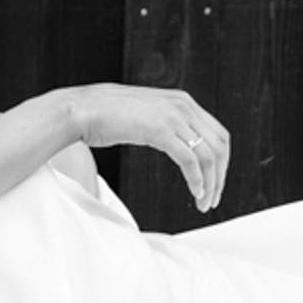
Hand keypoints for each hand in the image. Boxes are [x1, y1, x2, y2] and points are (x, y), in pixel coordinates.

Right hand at [66, 85, 230, 213]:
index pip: (217, 133)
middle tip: (213, 197)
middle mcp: (182, 105)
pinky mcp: (159, 130)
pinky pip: (190, 160)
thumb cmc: (104, 114)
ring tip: (204, 202)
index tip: (215, 181)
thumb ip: (165, 123)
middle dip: (220, 176)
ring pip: (209, 155)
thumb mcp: (146, 114)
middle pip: (219, 145)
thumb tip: (177, 143)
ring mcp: (172, 116)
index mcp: (182, 101)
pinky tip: (194, 192)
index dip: (221, 161)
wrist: (81, 109)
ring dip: (210, 183)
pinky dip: (197, 180)